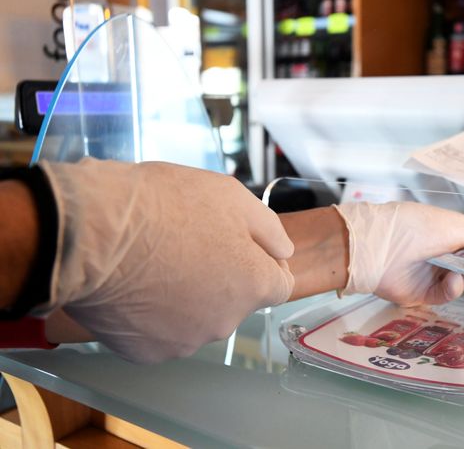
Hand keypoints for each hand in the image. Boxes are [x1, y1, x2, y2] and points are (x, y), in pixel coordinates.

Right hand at [39, 158, 294, 362]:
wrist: (93, 234)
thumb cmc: (163, 207)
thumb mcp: (232, 197)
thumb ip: (269, 230)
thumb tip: (283, 252)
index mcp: (254, 284)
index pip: (279, 284)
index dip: (264, 261)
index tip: (242, 245)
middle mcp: (226, 322)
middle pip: (236, 301)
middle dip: (224, 277)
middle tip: (190, 244)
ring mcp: (185, 341)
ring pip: (198, 318)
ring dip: (189, 297)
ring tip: (157, 262)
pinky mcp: (146, 352)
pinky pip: (160, 332)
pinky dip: (153, 314)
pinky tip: (136, 285)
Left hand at [333, 201, 463, 305]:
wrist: (377, 248)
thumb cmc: (418, 227)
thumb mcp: (462, 227)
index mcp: (453, 232)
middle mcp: (446, 253)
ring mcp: (435, 274)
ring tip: (461, 268)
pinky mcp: (425, 295)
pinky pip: (449, 295)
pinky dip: (452, 288)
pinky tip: (449, 278)